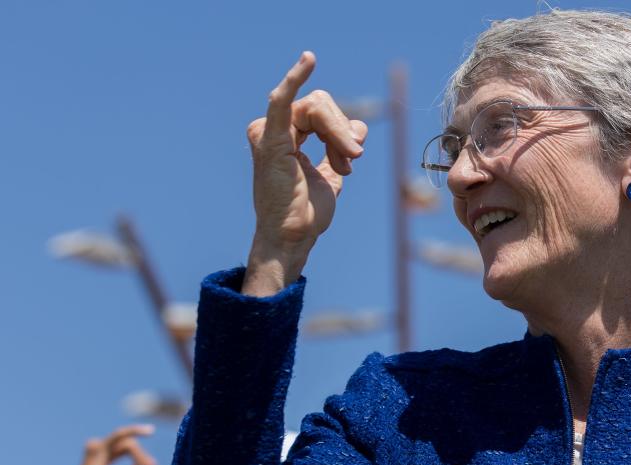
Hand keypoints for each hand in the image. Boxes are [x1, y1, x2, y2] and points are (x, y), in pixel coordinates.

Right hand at [63, 424, 156, 464]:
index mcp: (104, 458)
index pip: (127, 449)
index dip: (141, 459)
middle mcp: (100, 450)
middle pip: (129, 445)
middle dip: (143, 458)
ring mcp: (97, 448)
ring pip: (128, 443)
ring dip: (140, 455)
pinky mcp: (97, 449)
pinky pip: (119, 435)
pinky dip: (134, 436)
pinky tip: (147, 432)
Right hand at [246, 51, 368, 257]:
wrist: (294, 236)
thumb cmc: (306, 212)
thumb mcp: (333, 173)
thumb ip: (343, 147)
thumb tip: (359, 126)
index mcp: (287, 134)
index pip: (322, 111)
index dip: (342, 132)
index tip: (351, 161)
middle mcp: (274, 129)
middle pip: (321, 104)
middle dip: (342, 132)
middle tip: (352, 161)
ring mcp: (269, 131)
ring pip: (316, 106)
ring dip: (338, 133)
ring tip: (346, 163)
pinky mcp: (270, 139)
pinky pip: (282, 100)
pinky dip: (295, 78)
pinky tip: (309, 60)